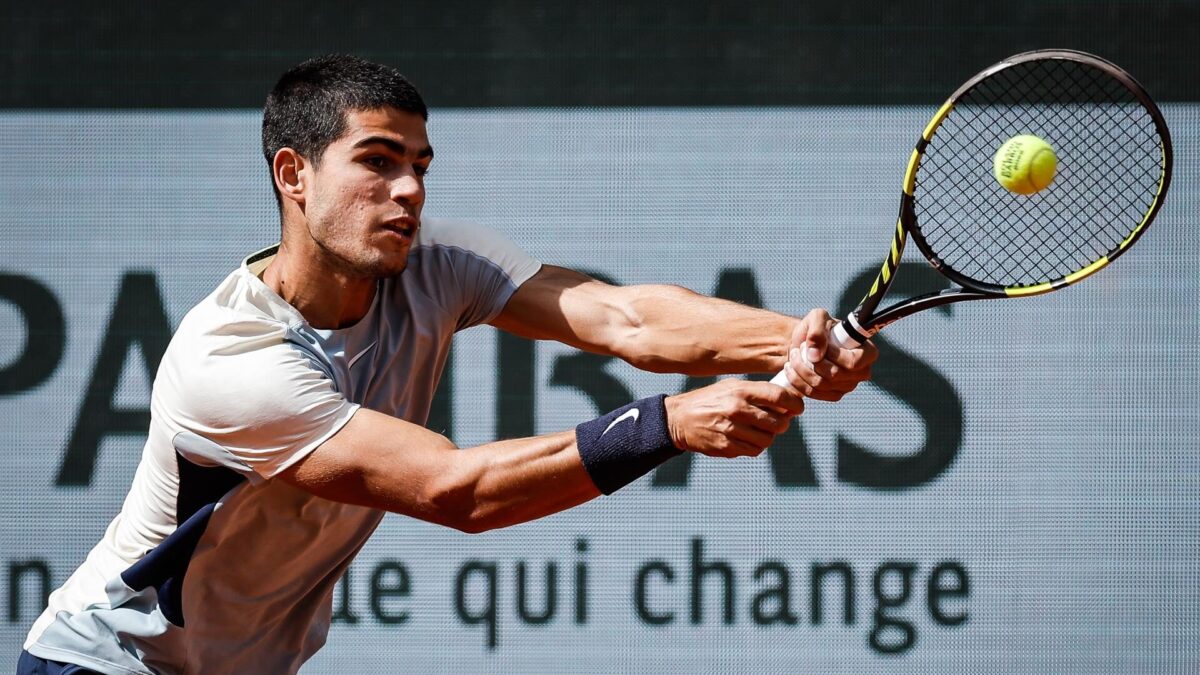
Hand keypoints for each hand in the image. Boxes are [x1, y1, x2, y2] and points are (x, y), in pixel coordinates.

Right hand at [663, 379, 803, 457]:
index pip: (778, 396)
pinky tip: (746, 438)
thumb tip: (788, 401)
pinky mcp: (726, 447)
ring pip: (768, 439)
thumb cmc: (710, 400)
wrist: (679, 419)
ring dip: (768, 436)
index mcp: (740, 390)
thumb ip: (758, 392)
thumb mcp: (731, 387)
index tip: (798, 408)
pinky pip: (754, 451)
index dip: (794, 403)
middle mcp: (736, 409)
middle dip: (783, 422)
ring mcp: (731, 430)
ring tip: (759, 429)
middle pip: (778, 421)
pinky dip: (755, 446)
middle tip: (778, 420)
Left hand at [780, 308, 877, 400]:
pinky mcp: (833, 395)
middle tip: (799, 348)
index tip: (822, 344)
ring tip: (794, 355)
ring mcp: (848, 386)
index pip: (853, 362)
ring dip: (800, 369)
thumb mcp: (817, 318)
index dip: (833, 355)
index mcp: (868, 352)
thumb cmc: (819, 327)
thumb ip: (817, 330)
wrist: (808, 342)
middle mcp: (862, 372)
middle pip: (834, 375)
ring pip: (820, 385)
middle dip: (810, 361)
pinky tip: (791, 368)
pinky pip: (813, 393)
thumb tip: (815, 355)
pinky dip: (797, 381)